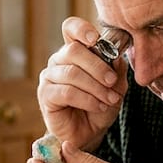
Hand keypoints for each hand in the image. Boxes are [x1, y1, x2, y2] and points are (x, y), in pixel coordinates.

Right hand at [37, 17, 129, 152]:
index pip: (71, 29)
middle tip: (111, 80)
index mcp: (75, 52)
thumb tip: (116, 57)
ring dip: (95, 87)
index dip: (81, 29)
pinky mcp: (46, 95)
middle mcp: (59, 61)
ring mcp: (49, 77)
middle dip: (97, 66)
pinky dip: (87, 99)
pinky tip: (98, 106)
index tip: (96, 39)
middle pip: (73, 50)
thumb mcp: (115, 87)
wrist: (89, 134)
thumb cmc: (100, 106)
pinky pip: (67, 92)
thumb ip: (116, 70)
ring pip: (72, 73)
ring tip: (110, 99)